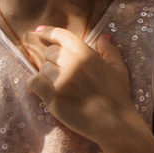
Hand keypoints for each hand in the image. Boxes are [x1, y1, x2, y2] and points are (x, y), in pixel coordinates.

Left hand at [27, 25, 144, 146]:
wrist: (113, 121)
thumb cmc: (118, 95)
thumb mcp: (120, 68)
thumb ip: (110, 51)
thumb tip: (102, 38)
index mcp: (87, 54)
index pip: (62, 36)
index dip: (49, 31)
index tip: (39, 31)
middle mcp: (72, 63)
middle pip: (50, 53)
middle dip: (52, 59)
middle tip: (60, 70)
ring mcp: (61, 80)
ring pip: (42, 68)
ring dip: (47, 74)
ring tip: (57, 84)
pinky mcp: (52, 97)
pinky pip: (34, 83)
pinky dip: (35, 84)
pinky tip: (42, 90)